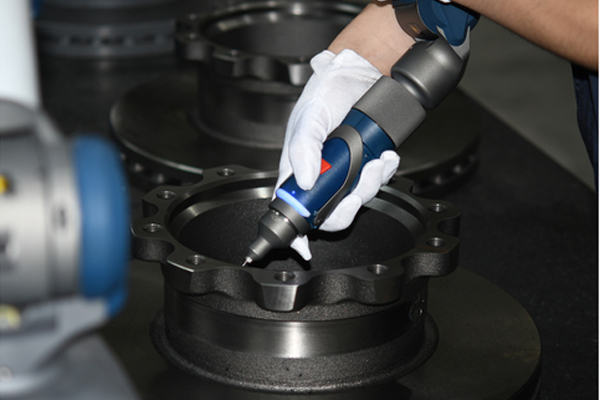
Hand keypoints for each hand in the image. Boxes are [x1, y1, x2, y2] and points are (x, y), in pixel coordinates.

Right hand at [276, 49, 399, 260]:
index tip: (302, 247)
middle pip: (330, 212)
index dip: (295, 232)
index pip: (292, 208)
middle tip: (355, 195)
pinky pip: (377, 181)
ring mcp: (345, 171)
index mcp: (298, 168)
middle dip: (346, 208)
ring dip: (371, 185)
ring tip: (378, 161)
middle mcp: (321, 175)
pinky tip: (386, 156)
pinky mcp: (366, 164)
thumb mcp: (308, 117)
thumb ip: (303, 148)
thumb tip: (305, 181)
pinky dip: (386, 172)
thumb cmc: (325, 93)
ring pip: (358, 198)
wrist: (359, 75)